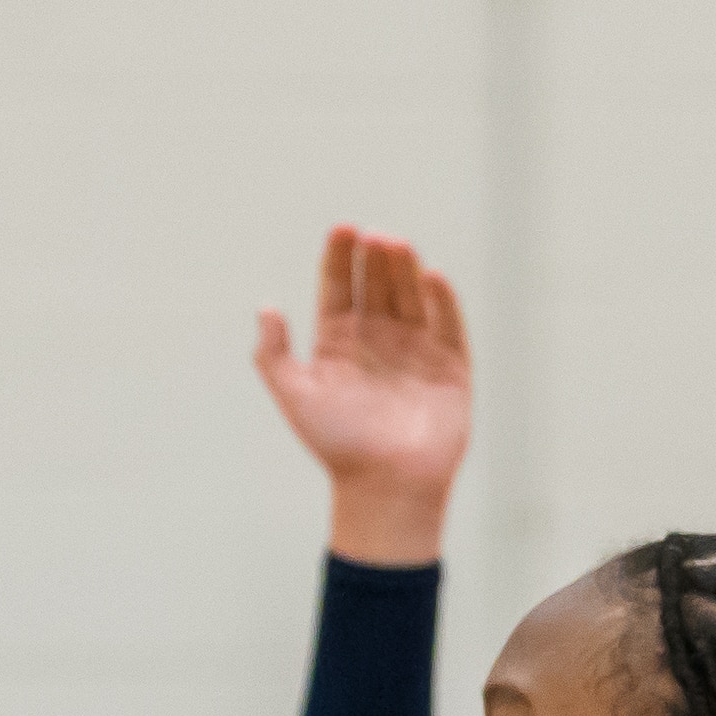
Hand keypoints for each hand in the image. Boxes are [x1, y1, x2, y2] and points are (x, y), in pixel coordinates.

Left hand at [256, 225, 468, 564]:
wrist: (386, 486)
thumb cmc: (337, 445)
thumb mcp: (295, 396)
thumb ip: (274, 355)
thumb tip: (265, 308)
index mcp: (339, 342)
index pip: (339, 287)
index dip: (340, 257)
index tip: (343, 229)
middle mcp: (378, 340)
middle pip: (377, 285)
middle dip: (376, 259)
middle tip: (374, 236)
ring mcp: (416, 350)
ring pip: (411, 297)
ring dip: (406, 270)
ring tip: (398, 245)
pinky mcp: (450, 367)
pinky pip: (448, 325)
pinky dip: (442, 301)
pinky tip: (432, 277)